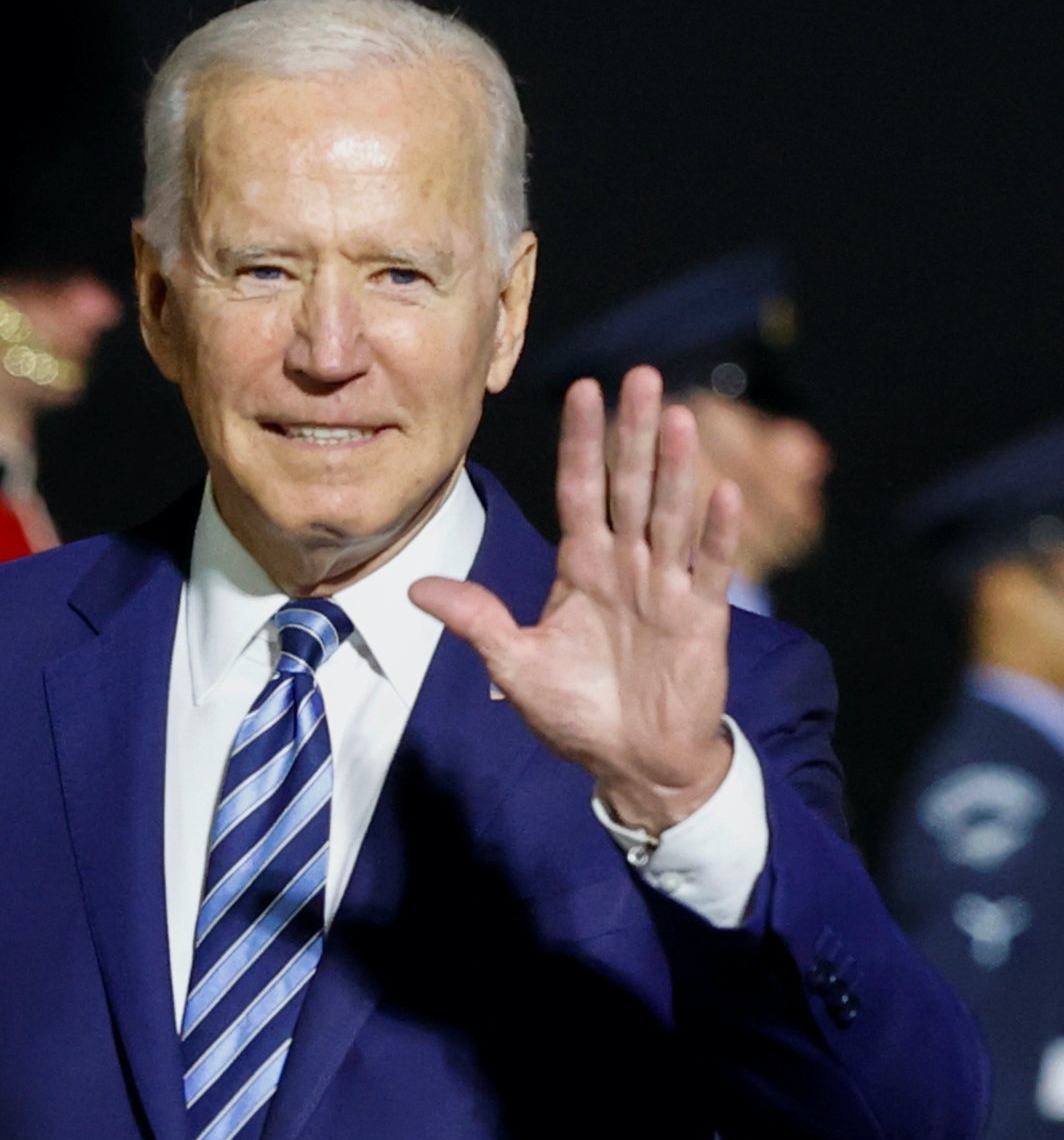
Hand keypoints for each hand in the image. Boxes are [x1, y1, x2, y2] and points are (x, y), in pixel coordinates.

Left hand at [410, 366, 741, 834]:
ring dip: (676, 467)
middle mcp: (626, 565)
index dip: (581, 442)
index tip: (582, 389)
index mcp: (581, 567)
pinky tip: (723, 493)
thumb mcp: (515, 665)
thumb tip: (416, 588)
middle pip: (629, 486)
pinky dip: (716, 532)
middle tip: (643, 376)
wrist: (632, 763)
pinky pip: (710, 567)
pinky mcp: (701, 617)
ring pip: (670, 514)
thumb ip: (476, 620)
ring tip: (680, 416)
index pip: (580, 490)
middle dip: (634, 432)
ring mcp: (666, 586)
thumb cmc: (576, 713)